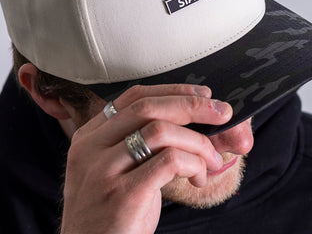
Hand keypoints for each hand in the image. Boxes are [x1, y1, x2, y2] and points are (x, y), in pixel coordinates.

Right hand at [59, 84, 232, 233]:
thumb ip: (149, 147)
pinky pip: (169, 161)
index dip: (173, 91)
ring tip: (212, 161)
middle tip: (223, 113)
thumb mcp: (123, 175)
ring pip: (161, 132)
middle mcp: (90, 150)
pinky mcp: (122, 196)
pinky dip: (194, 164)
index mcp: (88, 139)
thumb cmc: (113, 220)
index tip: (202, 95)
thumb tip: (201, 118)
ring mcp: (102, 172)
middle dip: (193, 106)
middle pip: (149, 108)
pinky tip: (199, 177)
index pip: (133, 97)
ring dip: (198, 142)